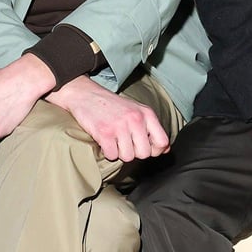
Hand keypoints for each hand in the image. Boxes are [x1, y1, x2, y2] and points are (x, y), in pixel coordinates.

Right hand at [46, 76, 168, 161]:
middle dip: (135, 152)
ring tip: (115, 140)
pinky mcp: (104, 133)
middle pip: (145, 153)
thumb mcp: (137, 111)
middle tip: (125, 143)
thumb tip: (165, 149)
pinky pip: (112, 156)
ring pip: (128, 157)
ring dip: (120, 153)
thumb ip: (152, 129)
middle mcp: (136, 119)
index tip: (145, 147)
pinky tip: (106, 141)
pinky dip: (108, 152)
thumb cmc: (113, 106)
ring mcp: (120, 126)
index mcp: (147, 114)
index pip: (162, 141)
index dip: (155, 150)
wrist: (86, 95)